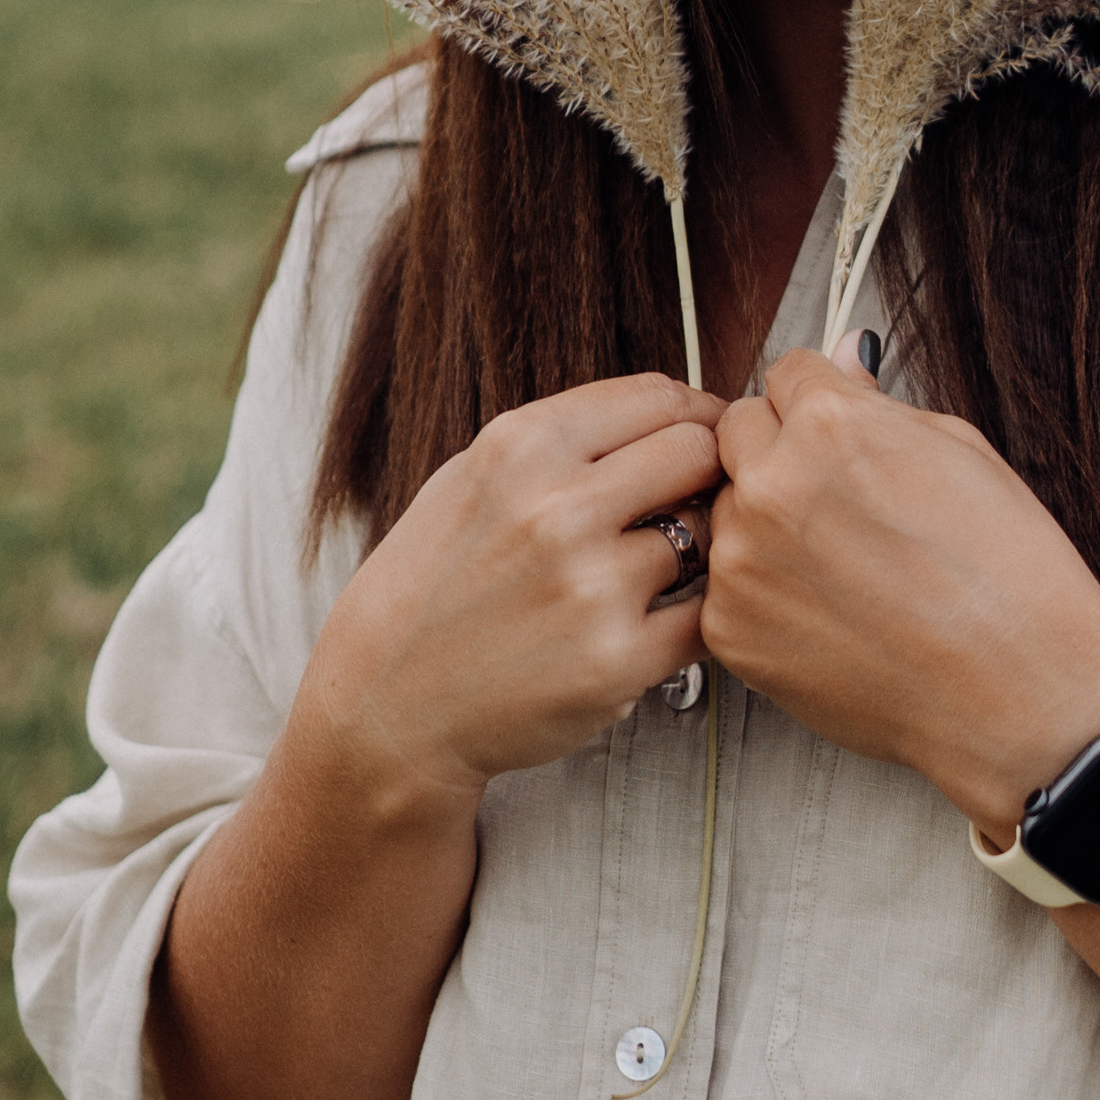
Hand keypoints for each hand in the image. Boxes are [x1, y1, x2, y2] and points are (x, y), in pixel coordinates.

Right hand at [299, 373, 725, 812]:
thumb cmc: (433, 588)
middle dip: (710, 469)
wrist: (389, 703)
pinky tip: (666, 616)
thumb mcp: (471, 480)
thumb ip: (564, 442)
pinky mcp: (618, 662)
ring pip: (707, 532)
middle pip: (697, 451)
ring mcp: (591, 587)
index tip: (708, 431)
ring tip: (660, 566)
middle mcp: (556, 509)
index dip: (698, 412)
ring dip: (700, 546)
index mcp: (520, 449)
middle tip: (704, 493)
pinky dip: (701, 615)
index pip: (657, 397)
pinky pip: (706, 617)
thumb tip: (669, 417)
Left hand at [705, 349, 1099, 839]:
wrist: (1019, 694)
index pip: (786, 373)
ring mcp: (742, 562)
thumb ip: (877, 403)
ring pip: (730, 511)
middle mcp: (772, 486)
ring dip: (768, 525)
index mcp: (830, 425)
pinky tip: (833, 613)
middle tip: (843, 502)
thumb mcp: (961, 454)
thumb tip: (841, 363)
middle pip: (738, 434)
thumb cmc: (1010, 577)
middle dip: (780, 453)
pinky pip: (729, 586)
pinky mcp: (731, 630)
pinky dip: (766, 594)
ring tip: (848, 568)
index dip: (819, 403)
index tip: (835, 432)